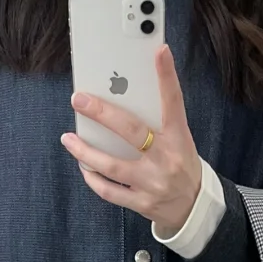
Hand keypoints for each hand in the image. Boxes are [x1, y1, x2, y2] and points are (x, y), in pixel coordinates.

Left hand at [60, 44, 201, 237]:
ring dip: (84, 151)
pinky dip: (93, 178)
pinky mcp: (142, 203)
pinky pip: (110, 191)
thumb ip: (157, 123)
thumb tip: (122, 98)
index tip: (160, 51)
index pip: (174, 102)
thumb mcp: (180, 141)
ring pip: (111, 165)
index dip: (167, 76)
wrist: (194, 209)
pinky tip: (83, 166)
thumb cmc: (181, 166)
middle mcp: (166, 159)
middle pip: (131, 131)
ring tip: (68, 138)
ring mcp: (153, 183)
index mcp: (178, 138)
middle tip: (79, 99)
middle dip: (102, 113)